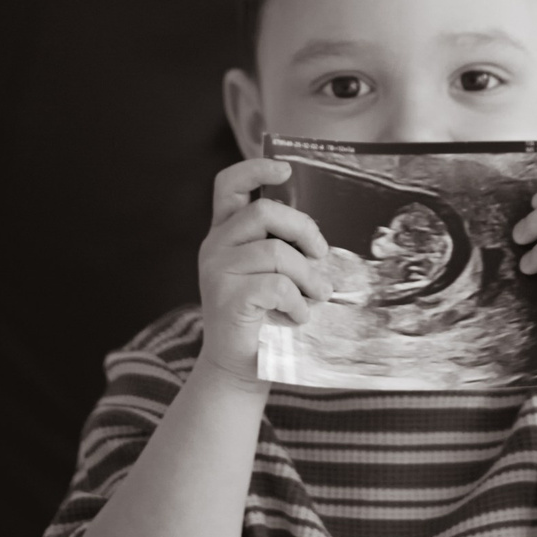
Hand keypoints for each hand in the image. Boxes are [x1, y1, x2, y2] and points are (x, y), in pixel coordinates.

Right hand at [198, 160, 334, 383]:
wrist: (238, 367)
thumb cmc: (263, 315)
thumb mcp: (270, 271)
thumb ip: (281, 244)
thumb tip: (317, 232)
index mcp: (224, 232)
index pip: (229, 185)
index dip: (256, 169)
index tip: (286, 169)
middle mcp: (215, 246)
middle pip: (264, 213)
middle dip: (304, 229)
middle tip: (321, 253)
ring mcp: (217, 272)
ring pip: (277, 253)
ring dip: (308, 277)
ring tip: (317, 295)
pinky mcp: (227, 298)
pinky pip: (277, 286)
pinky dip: (298, 303)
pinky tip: (298, 316)